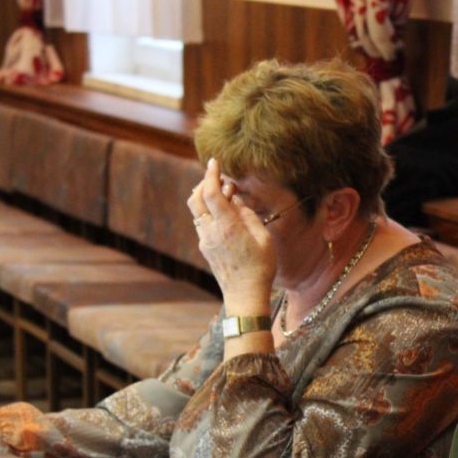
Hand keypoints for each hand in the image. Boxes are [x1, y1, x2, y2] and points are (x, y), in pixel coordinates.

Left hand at [187, 157, 274, 314]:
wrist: (245, 295)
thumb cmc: (261, 266)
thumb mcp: (262, 236)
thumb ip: (246, 213)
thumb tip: (234, 199)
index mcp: (226, 226)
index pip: (210, 193)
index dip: (211, 174)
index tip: (215, 162)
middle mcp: (211, 232)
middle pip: (195, 198)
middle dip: (204, 183)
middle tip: (219, 177)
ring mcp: (205, 241)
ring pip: (196, 211)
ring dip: (205, 197)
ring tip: (225, 195)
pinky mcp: (205, 248)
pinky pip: (202, 223)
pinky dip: (209, 211)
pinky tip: (224, 214)